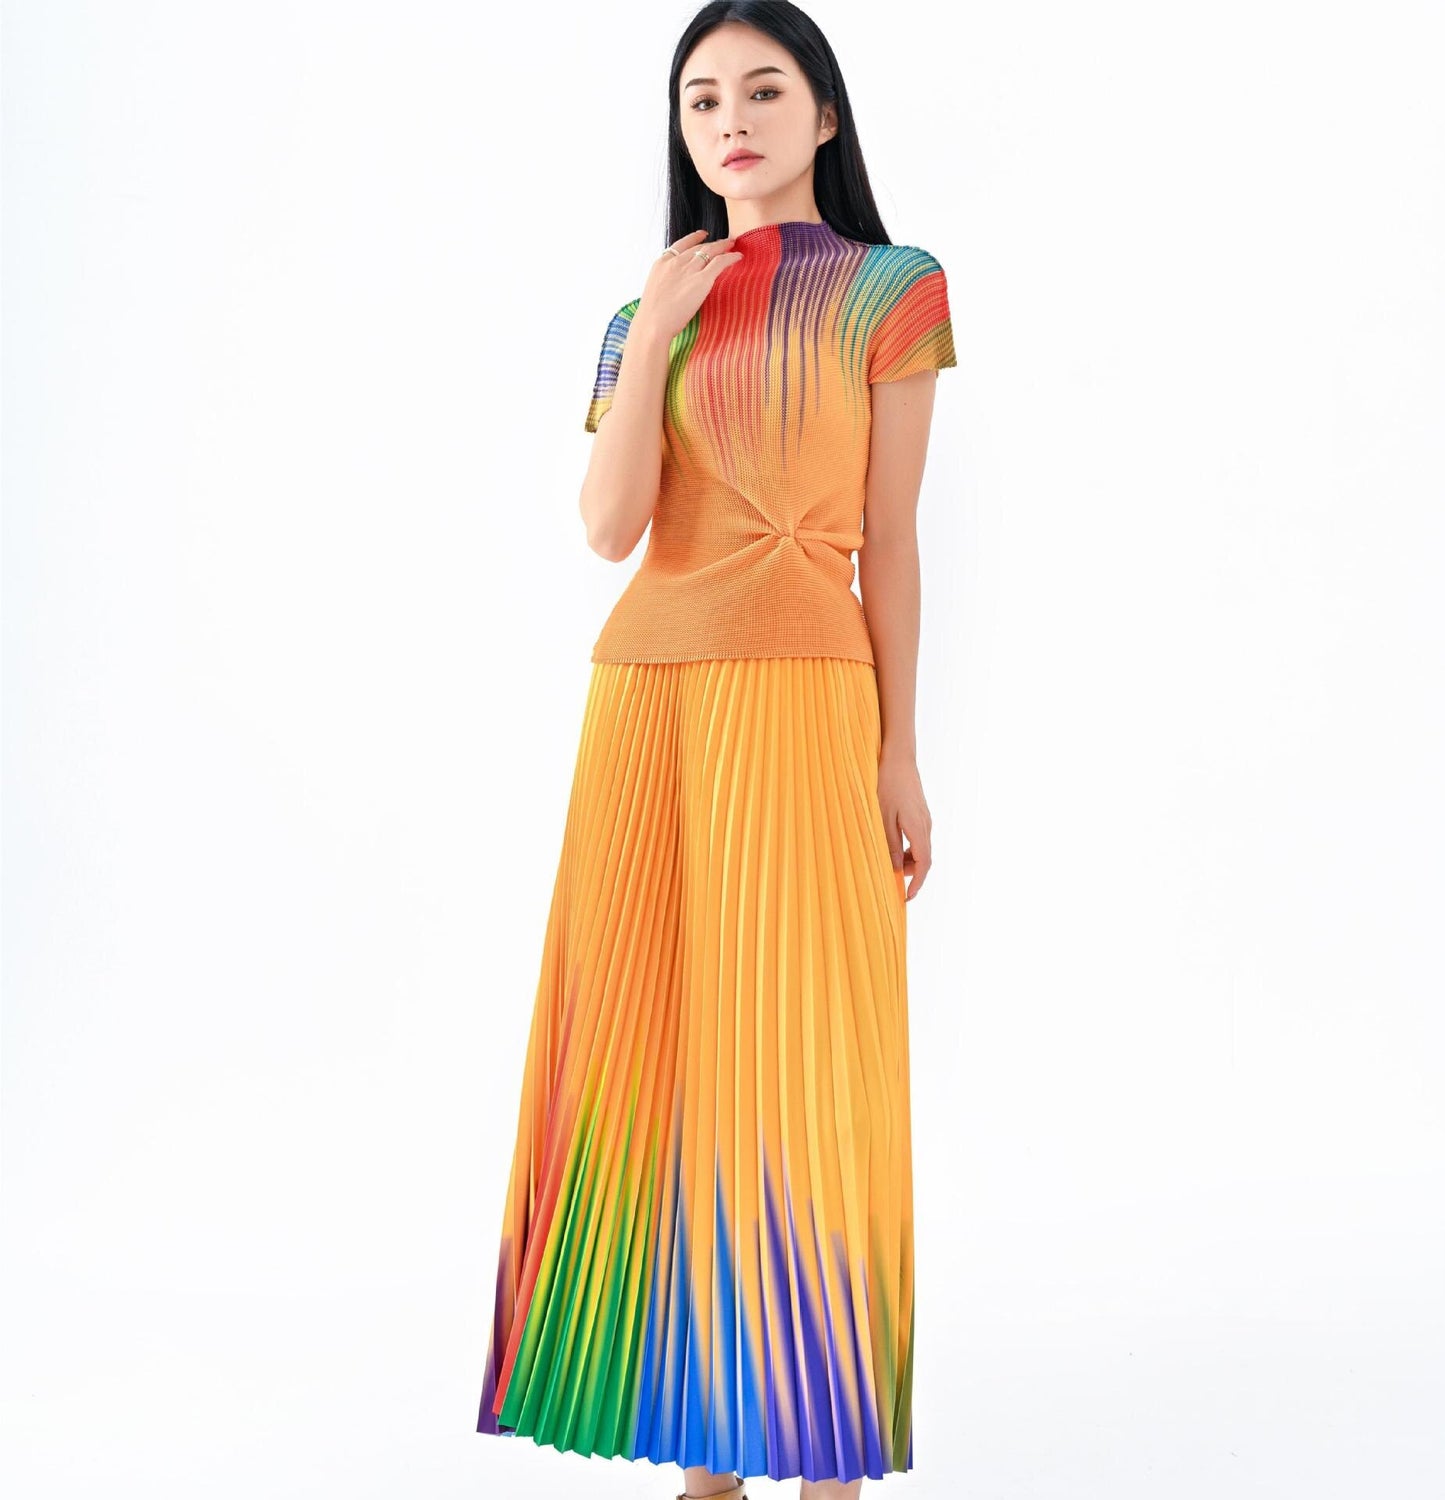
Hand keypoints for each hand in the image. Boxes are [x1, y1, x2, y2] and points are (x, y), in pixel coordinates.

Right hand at [629, 230, 742, 344]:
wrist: (653, 324)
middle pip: (698, 247)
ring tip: (732, 245)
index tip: (703, 234)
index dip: (694, 238)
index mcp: (662, 263)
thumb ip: (667, 283)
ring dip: (723, 246)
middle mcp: (676, 262)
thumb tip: (676, 288)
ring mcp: (689, 270)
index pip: (681, 244)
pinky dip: (730, 257)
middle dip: (713, 242)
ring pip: (710, 251)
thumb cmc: (652, 316)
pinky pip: (720, 262)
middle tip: (725, 241)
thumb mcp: (655, 290)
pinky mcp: (702, 280)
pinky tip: (738, 256)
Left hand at [878, 750, 932, 900]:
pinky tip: (896, 847)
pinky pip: (919, 838)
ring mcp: (925, 818)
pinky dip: (910, 849)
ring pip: (922, 848)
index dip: (917, 883)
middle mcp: (926, 825)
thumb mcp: (882, 816)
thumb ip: (890, 843)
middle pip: (925, 859)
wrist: (898, 758)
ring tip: (891, 865)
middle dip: (912, 874)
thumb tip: (897, 868)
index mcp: (918, 828)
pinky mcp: (921, 813)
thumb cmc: (887, 784)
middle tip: (893, 882)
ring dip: (910, 861)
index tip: (907, 897)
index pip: (924, 864)